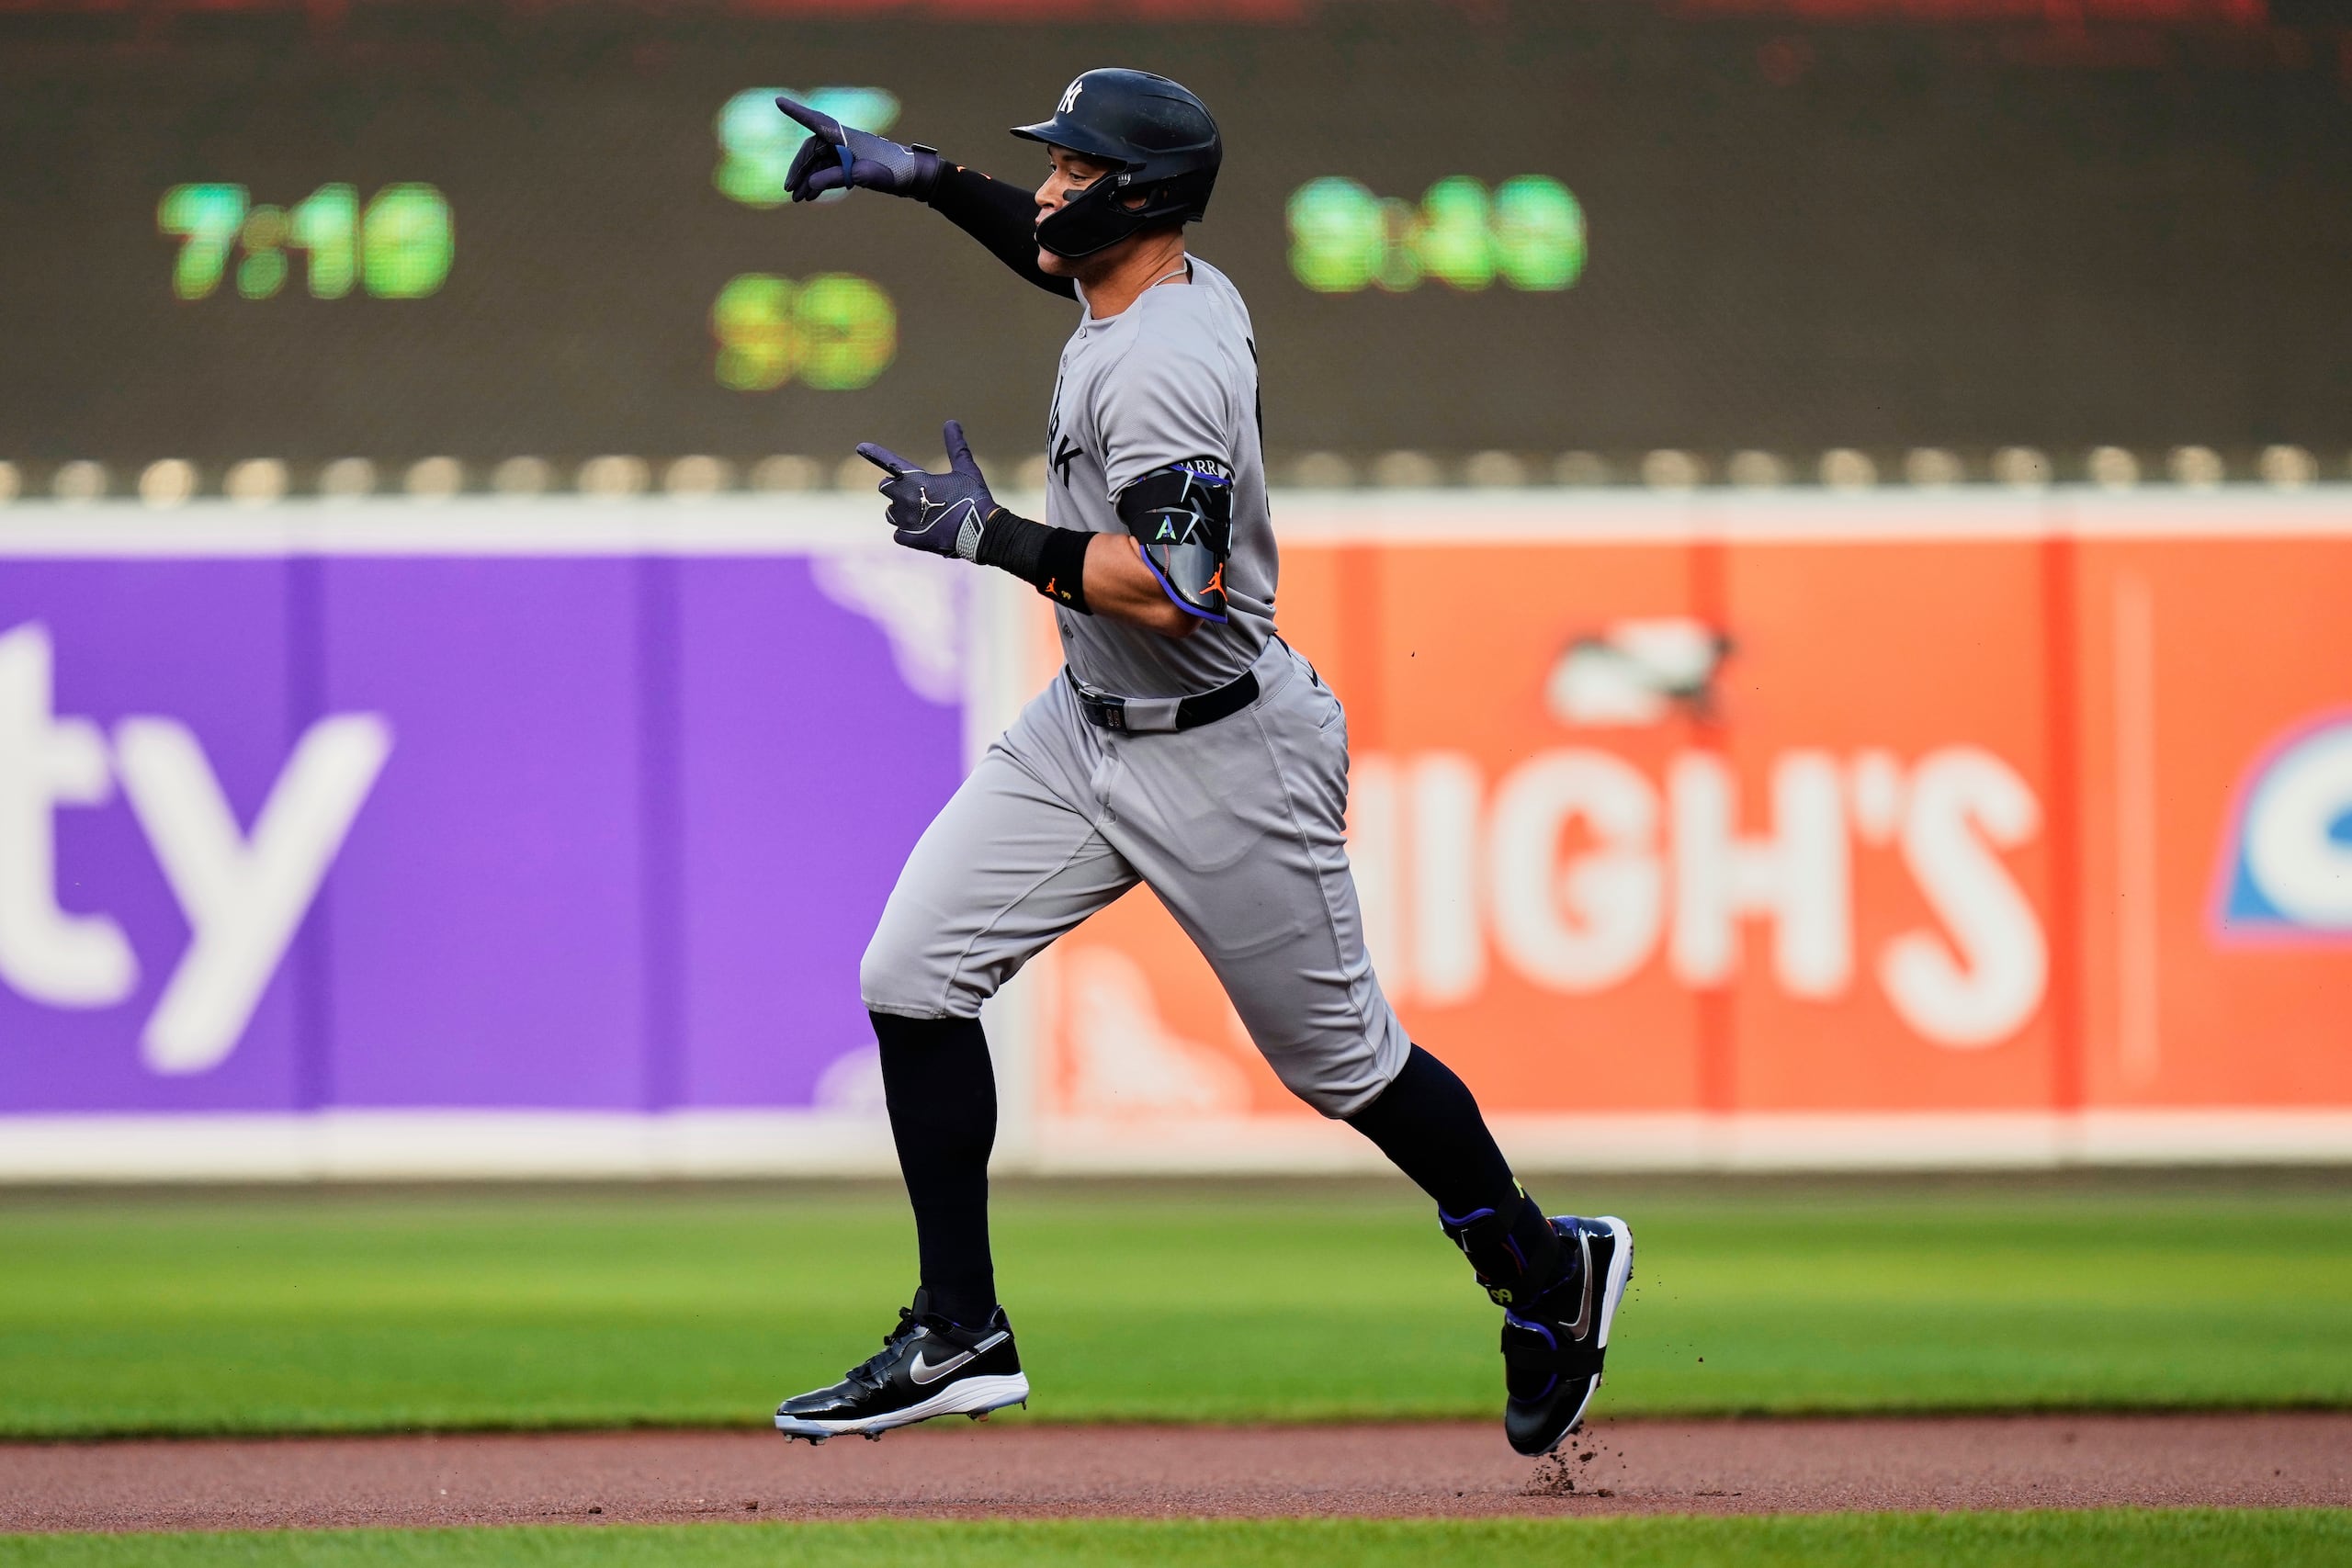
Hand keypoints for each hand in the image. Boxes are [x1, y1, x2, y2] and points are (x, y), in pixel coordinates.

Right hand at [776, 95, 943, 202]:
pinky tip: (811, 196)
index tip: (779, 101)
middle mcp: (843, 140)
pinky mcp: (851, 163)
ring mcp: (846, 152)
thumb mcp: (862, 175)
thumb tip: (810, 184)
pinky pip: (828, 170)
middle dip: (799, 170)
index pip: (815, 121)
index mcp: (845, 136)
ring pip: (819, 164)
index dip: (796, 112)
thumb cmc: (892, 171)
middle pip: (812, 151)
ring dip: (807, 180)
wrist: (914, 177)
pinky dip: (819, 182)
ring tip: (798, 199)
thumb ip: (834, 178)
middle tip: (789, 191)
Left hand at [857, 421, 998, 560]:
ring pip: (891, 512)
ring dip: (902, 511)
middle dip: (896, 488)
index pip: (889, 461)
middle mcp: (904, 498)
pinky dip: (908, 532)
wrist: (981, 533)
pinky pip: (899, 533)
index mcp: (916, 479)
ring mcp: (905, 520)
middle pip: (886, 487)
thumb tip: (951, 422)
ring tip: (923, 514)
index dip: (874, 453)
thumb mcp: (966, 470)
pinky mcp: (908, 539)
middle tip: (915, 493)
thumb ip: (956, 446)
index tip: (860, 447)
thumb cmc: (974, 499)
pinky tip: (924, 531)